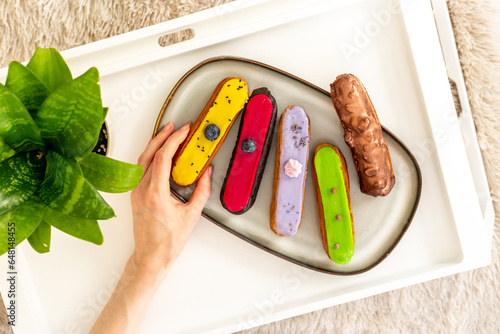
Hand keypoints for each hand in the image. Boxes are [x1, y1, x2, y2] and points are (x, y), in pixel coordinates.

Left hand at [130, 122, 212, 276]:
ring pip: (142, 160)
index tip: (183, 131)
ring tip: (167, 134)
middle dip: (163, 136)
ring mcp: (135, 192)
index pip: (162, 158)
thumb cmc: (167, 241)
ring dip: (155, 144)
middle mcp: (142, 191)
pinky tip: (159, 153)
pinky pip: (141, 169)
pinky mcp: (135, 194)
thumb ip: (202, 191)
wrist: (151, 256)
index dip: (173, 141)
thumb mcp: (191, 215)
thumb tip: (206, 172)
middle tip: (175, 126)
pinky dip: (151, 156)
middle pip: (149, 154)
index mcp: (155, 195)